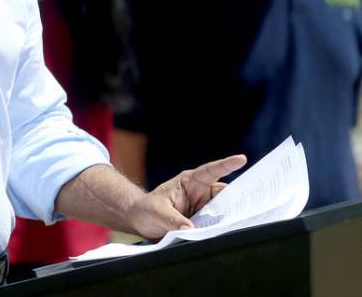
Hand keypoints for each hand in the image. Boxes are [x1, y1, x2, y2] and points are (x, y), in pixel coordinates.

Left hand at [127, 154, 246, 239]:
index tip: (241, 159)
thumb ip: (173, 220)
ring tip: (241, 220)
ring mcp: (203, 207)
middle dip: (238, 197)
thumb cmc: (146, 209)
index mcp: (189, 182)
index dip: (226, 165)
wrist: (140, 220)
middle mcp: (200, 192)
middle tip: (251, 204)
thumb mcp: (157, 212)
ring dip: (231, 214)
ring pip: (224, 209)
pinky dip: (224, 226)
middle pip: (224, 193)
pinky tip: (230, 231)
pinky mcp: (204, 221)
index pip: (210, 171)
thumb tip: (190, 229)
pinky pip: (217, 223)